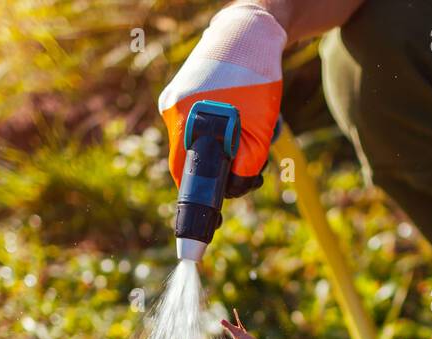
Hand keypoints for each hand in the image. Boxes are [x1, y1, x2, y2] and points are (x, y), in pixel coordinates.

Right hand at [158, 3, 286, 192]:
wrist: (249, 31)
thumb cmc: (256, 77)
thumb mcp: (259, 130)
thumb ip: (246, 167)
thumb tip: (234, 189)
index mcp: (184, 120)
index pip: (183, 175)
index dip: (200, 197)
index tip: (215, 215)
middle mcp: (172, 110)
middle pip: (192, 161)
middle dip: (225, 170)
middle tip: (256, 171)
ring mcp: (175, 99)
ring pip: (199, 143)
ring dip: (228, 147)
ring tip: (258, 128)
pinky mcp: (182, 91)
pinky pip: (199, 125)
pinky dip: (222, 129)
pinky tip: (244, 114)